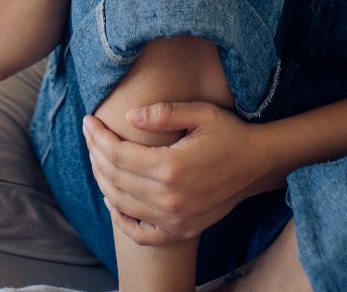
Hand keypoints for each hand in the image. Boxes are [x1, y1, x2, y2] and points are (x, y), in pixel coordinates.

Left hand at [82, 102, 267, 245]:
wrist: (257, 165)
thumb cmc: (229, 133)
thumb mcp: (200, 113)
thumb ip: (163, 113)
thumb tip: (129, 116)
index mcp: (171, 166)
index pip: (118, 154)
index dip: (98, 137)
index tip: (88, 121)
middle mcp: (169, 198)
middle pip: (115, 178)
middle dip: (95, 154)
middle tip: (89, 135)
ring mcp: (174, 219)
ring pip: (121, 203)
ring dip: (102, 180)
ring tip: (96, 158)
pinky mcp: (180, 231)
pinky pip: (140, 234)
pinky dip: (120, 219)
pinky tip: (112, 200)